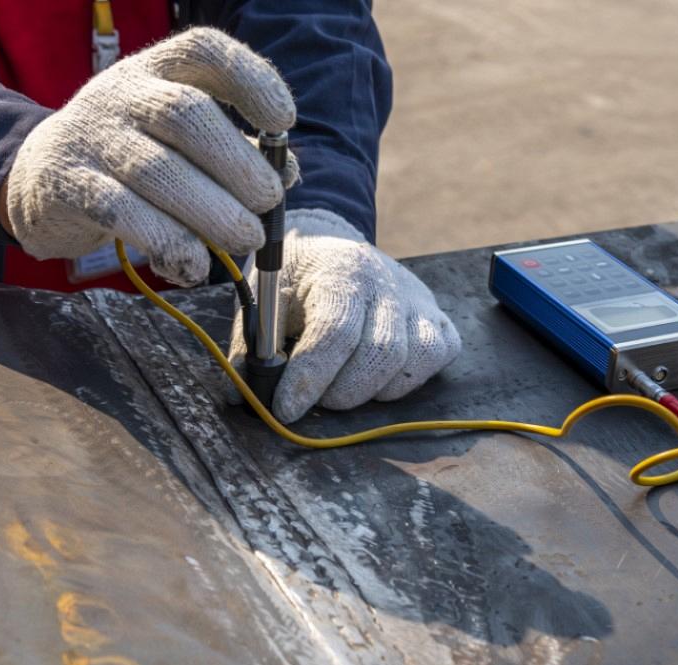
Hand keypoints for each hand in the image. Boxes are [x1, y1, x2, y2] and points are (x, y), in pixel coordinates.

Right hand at [4, 28, 296, 285]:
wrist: (39, 177)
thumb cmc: (132, 158)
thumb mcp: (180, 139)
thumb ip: (235, 148)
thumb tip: (287, 171)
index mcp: (157, 70)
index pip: (205, 50)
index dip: (251, 79)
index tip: (284, 121)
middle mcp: (122, 94)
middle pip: (187, 114)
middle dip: (239, 165)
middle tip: (268, 203)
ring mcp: (92, 137)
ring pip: (158, 171)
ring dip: (213, 213)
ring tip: (245, 239)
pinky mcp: (69, 185)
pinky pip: (123, 214)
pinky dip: (169, 243)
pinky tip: (194, 265)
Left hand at [228, 209, 462, 422]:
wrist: (332, 244)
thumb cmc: (297, 276)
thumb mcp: (265, 298)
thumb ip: (253, 344)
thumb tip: (240, 394)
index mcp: (342, 272)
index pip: (334, 332)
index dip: (310, 377)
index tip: (286, 408)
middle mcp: (388, 283)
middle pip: (379, 354)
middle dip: (340, 391)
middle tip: (315, 398)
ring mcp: (418, 301)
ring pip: (411, 362)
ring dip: (371, 390)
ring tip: (341, 386)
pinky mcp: (437, 316)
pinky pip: (437, 356)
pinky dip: (407, 379)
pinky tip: (377, 377)